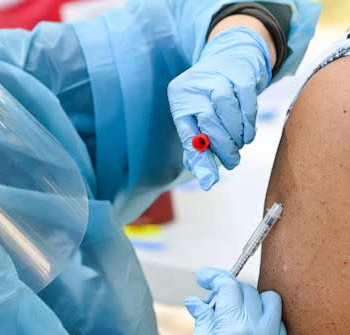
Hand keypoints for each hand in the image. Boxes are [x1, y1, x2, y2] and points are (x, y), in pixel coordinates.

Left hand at [168, 27, 271, 189]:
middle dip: (222, 146)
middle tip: (232, 161)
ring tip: (240, 144)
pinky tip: (248, 132)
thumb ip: (199, 149)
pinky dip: (249, 122)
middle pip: (207, 120)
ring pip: (227, 108)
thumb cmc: (210, 100)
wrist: (232, 59)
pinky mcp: (240, 73)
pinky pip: (247, 100)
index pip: (187, 132)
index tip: (210, 180)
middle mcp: (194, 85)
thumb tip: (207, 181)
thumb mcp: (197, 120)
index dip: (199, 157)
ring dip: (236, 134)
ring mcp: (218, 76)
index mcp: (180, 98)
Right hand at [184, 268, 287, 334]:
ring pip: (270, 301)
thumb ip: (203, 318)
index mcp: (235, 328)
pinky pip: (277, 322)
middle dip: (227, 288)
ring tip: (232, 310)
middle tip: (211, 299)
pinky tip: (246, 325)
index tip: (202, 277)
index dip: (214, 277)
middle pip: (248, 290)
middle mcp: (260, 332)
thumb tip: (196, 300)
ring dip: (250, 298)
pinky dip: (263, 316)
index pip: (229, 286)